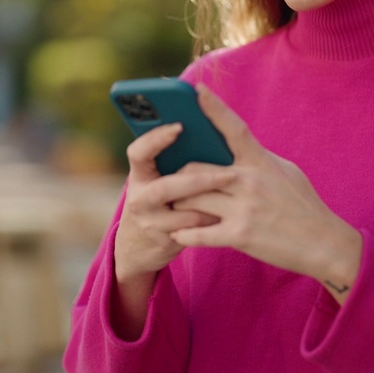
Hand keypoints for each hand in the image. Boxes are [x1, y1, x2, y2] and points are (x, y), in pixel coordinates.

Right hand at [110, 120, 230, 337]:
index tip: (179, 127)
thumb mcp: (158, 178)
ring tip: (235, 193)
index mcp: (139, 173)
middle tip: (230, 175)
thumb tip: (211, 129)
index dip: (156, 139)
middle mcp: (139, 197)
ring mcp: (149, 221)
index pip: (139, 152)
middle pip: (165, 188)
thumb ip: (175, 160)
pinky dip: (212, 220)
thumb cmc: (161, 199)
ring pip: (183, 212)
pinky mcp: (164, 240)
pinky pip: (193, 230)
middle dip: (199, 181)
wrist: (140, 245)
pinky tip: (230, 213)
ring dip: (211, 204)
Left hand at [168, 85, 362, 301]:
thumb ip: (258, 160)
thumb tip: (236, 147)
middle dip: (178, 178)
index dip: (214, 107)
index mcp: (261, 162)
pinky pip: (198, 233)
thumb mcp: (285, 172)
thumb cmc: (304, 206)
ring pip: (190, 199)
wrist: (324, 243)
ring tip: (174, 209)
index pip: (234, 128)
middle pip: (195, 169)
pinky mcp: (240, 235)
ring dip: (179, 205)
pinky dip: (184, 234)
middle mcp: (249, 181)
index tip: (197, 90)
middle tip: (172, 184)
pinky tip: (178, 234)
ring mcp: (244, 208)